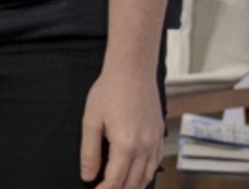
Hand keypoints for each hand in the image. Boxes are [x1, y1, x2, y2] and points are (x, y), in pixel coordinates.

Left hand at [79, 63, 162, 188]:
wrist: (133, 71)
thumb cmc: (109, 91)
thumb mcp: (91, 120)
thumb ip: (89, 152)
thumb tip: (88, 176)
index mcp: (125, 145)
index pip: (115, 182)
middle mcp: (144, 148)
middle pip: (132, 184)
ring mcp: (155, 143)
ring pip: (147, 177)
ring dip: (132, 187)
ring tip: (117, 187)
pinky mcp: (160, 136)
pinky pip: (155, 164)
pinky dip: (145, 175)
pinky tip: (135, 176)